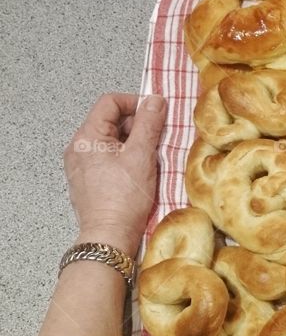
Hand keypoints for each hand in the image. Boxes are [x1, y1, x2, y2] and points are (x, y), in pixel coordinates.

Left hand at [64, 94, 166, 255]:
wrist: (110, 236)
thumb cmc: (123, 197)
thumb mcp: (141, 155)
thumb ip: (149, 123)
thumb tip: (156, 99)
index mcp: (87, 137)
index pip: (110, 102)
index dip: (135, 103)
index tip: (156, 114)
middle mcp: (79, 148)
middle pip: (111, 121)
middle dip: (138, 125)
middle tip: (158, 139)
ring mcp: (81, 166)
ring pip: (111, 141)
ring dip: (134, 143)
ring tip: (151, 158)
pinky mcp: (88, 181)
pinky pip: (108, 159)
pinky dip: (125, 158)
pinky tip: (139, 172)